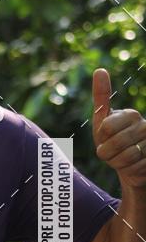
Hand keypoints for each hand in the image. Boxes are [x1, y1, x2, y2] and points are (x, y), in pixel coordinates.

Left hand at [92, 67, 145, 188]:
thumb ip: (101, 97)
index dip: (100, 138)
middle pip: (113, 144)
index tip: (105, 137)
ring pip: (124, 158)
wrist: (130, 166)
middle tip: (111, 152)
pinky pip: (134, 169)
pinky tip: (132, 167)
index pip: (106, 127)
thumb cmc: (112, 141)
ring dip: (116, 163)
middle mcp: (145, 126)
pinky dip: (128, 171)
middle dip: (106, 153)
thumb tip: (100, 70)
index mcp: (130, 115)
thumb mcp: (102, 121)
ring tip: (121, 159)